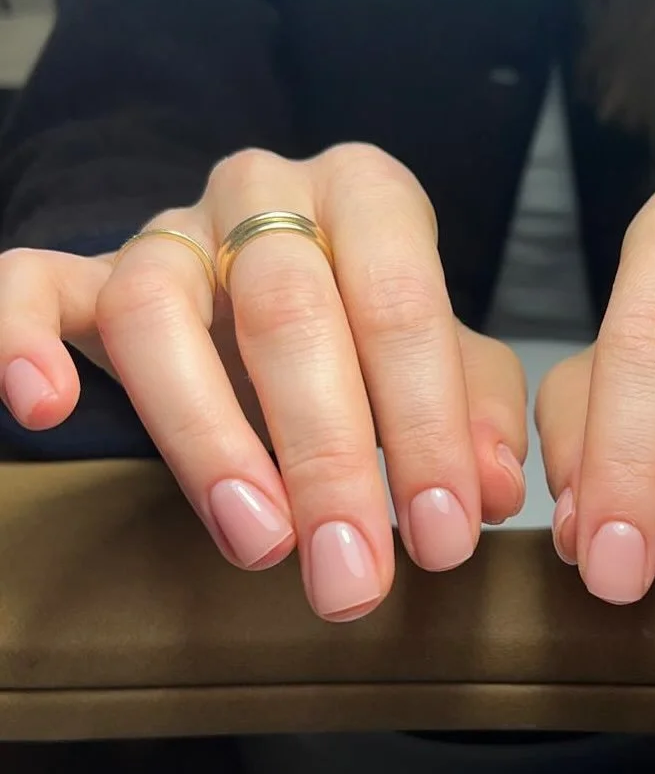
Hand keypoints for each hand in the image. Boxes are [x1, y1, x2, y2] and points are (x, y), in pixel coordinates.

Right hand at [0, 144, 526, 619]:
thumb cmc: (379, 332)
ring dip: (207, 438)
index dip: (425, 423)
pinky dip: (23, 338)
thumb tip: (488, 491)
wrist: (290, 285)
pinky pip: (29, 282)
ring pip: (158, 310)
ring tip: (257, 540)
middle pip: (287, 311)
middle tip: (354, 576)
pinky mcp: (88, 271)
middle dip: (328, 459)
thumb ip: (481, 412)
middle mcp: (266, 197)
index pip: (401, 302)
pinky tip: (47, 408)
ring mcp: (171, 231)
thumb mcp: (452, 360)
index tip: (442, 534)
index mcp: (369, 198)